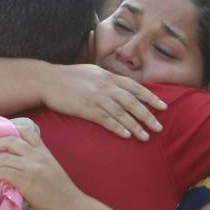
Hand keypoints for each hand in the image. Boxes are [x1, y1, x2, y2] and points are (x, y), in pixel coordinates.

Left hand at [0, 121, 81, 209]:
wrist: (69, 206)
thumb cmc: (61, 193)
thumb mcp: (52, 169)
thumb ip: (37, 162)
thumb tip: (17, 163)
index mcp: (44, 152)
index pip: (26, 132)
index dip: (10, 130)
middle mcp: (37, 156)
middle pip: (9, 141)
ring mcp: (31, 167)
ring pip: (2, 158)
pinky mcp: (25, 180)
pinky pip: (2, 172)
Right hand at [41, 64, 166, 140]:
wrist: (47, 80)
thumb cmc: (69, 77)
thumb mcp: (92, 72)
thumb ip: (108, 79)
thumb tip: (123, 87)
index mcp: (108, 76)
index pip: (135, 87)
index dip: (150, 98)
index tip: (163, 107)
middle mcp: (105, 86)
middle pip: (132, 102)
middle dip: (147, 115)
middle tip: (159, 127)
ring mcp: (96, 97)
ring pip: (121, 113)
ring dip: (135, 125)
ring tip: (146, 136)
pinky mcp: (85, 108)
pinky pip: (105, 119)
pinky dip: (117, 127)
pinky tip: (127, 135)